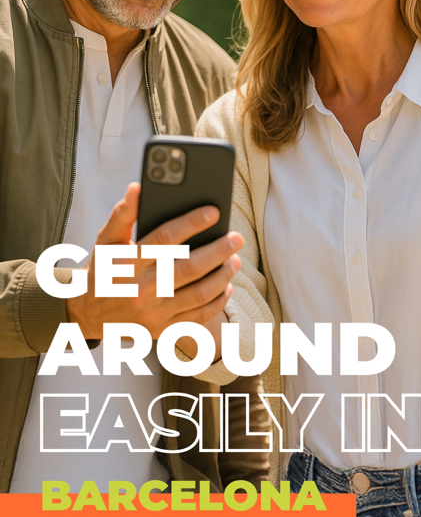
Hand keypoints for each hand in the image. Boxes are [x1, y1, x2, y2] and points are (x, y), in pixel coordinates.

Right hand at [66, 182, 242, 349]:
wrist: (88, 315)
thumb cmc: (103, 269)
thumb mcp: (106, 240)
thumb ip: (123, 214)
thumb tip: (137, 188)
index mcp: (127, 263)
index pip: (165, 239)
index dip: (191, 223)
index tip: (214, 212)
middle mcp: (140, 289)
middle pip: (189, 268)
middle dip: (218, 250)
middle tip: (236, 238)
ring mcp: (152, 312)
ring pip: (198, 294)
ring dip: (223, 275)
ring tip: (235, 259)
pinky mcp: (162, 329)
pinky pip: (198, 316)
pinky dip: (217, 301)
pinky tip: (226, 285)